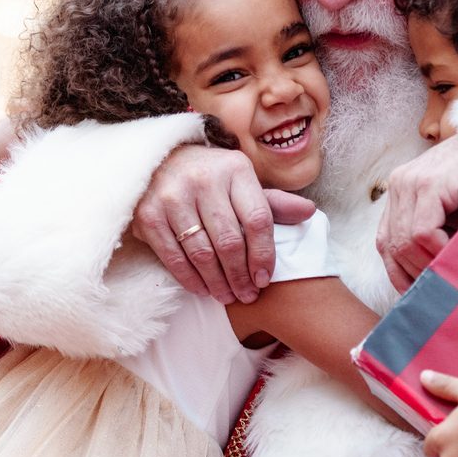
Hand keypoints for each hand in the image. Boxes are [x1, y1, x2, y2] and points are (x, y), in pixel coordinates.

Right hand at [131, 144, 317, 303]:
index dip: (264, 255)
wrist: (159, 160)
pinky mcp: (148, 215)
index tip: (265, 279)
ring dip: (218, 282)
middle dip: (241, 275)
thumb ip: (272, 202)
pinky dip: (190, 278)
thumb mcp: (242, 182)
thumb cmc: (210, 177)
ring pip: (202, 252)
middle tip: (247, 295)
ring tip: (228, 296)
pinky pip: (174, 256)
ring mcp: (172, 197)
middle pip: (230, 241)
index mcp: (234, 169)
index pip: (257, 220)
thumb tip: (308, 213)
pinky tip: (203, 289)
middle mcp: (202, 180)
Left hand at [378, 135, 457, 291]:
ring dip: (429, 265)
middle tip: (441, 292)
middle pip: (392, 245)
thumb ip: (440, 241)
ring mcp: (411, 182)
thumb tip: (433, 282)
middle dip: (416, 275)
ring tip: (453, 275)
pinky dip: (438, 251)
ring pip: (404, 242)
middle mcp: (399, 185)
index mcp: (400, 191)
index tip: (421, 294)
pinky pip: (423, 232)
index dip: (399, 273)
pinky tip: (457, 255)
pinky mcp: (430, 184)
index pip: (386, 242)